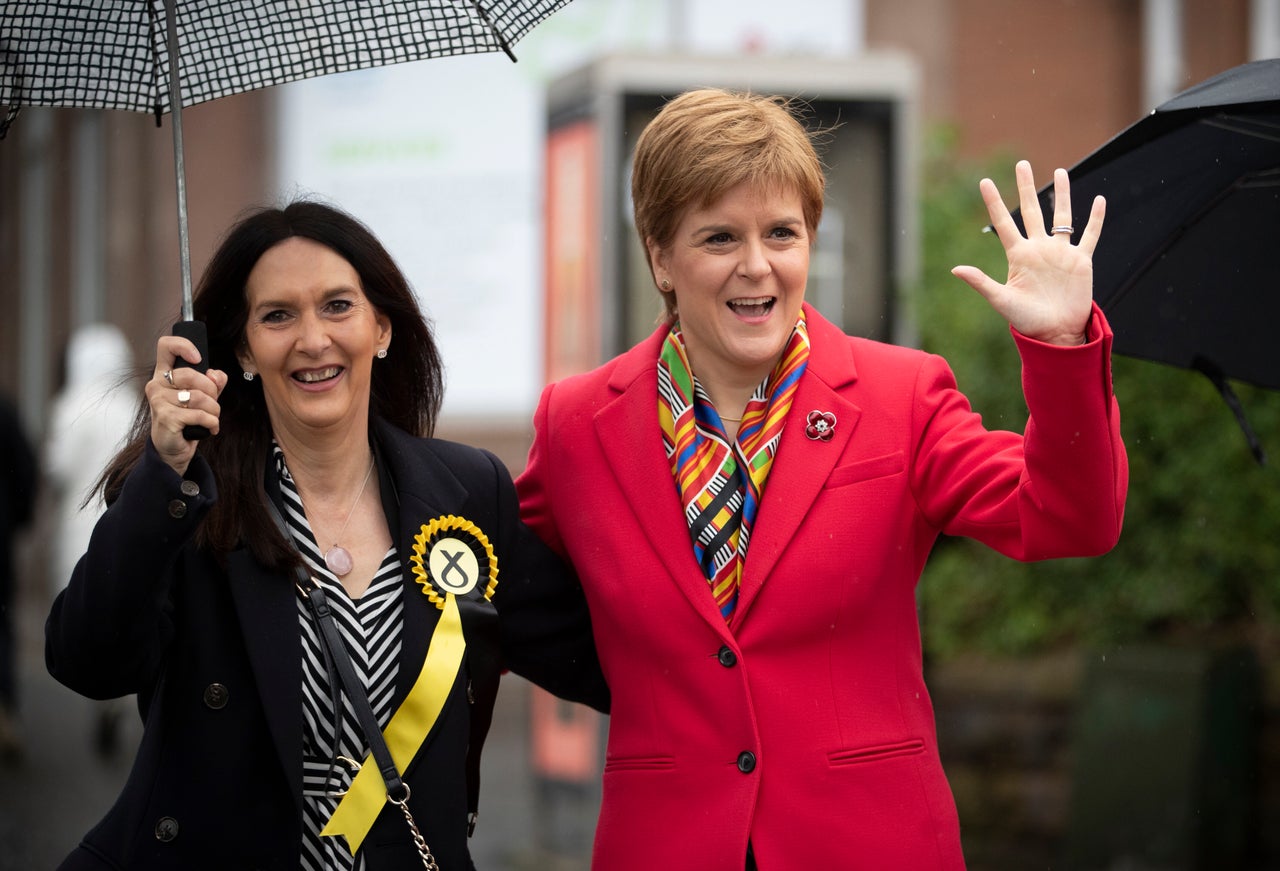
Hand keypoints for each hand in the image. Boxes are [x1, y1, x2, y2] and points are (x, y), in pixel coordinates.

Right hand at [145, 336, 228, 475]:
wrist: (173, 448)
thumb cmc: (186, 418)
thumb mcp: (203, 396)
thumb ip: (213, 382)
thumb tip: (216, 375)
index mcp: (164, 374)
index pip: (166, 346)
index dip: (184, 346)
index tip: (198, 358)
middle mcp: (157, 384)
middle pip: (193, 374)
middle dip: (212, 391)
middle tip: (212, 403)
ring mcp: (159, 400)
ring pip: (199, 397)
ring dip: (214, 410)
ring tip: (211, 417)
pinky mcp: (166, 417)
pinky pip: (200, 414)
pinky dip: (212, 422)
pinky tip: (210, 428)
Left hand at [951, 160, 1105, 345]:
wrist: (1056, 333)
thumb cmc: (1027, 321)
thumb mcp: (1001, 300)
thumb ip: (981, 282)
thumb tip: (955, 269)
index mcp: (1018, 256)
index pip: (1004, 222)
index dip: (994, 202)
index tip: (984, 181)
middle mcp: (1038, 249)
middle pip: (1032, 210)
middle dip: (1026, 187)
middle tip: (1022, 163)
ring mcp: (1060, 253)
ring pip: (1061, 216)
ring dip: (1061, 195)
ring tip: (1060, 171)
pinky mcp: (1080, 261)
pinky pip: (1089, 236)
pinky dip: (1095, 219)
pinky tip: (1099, 200)